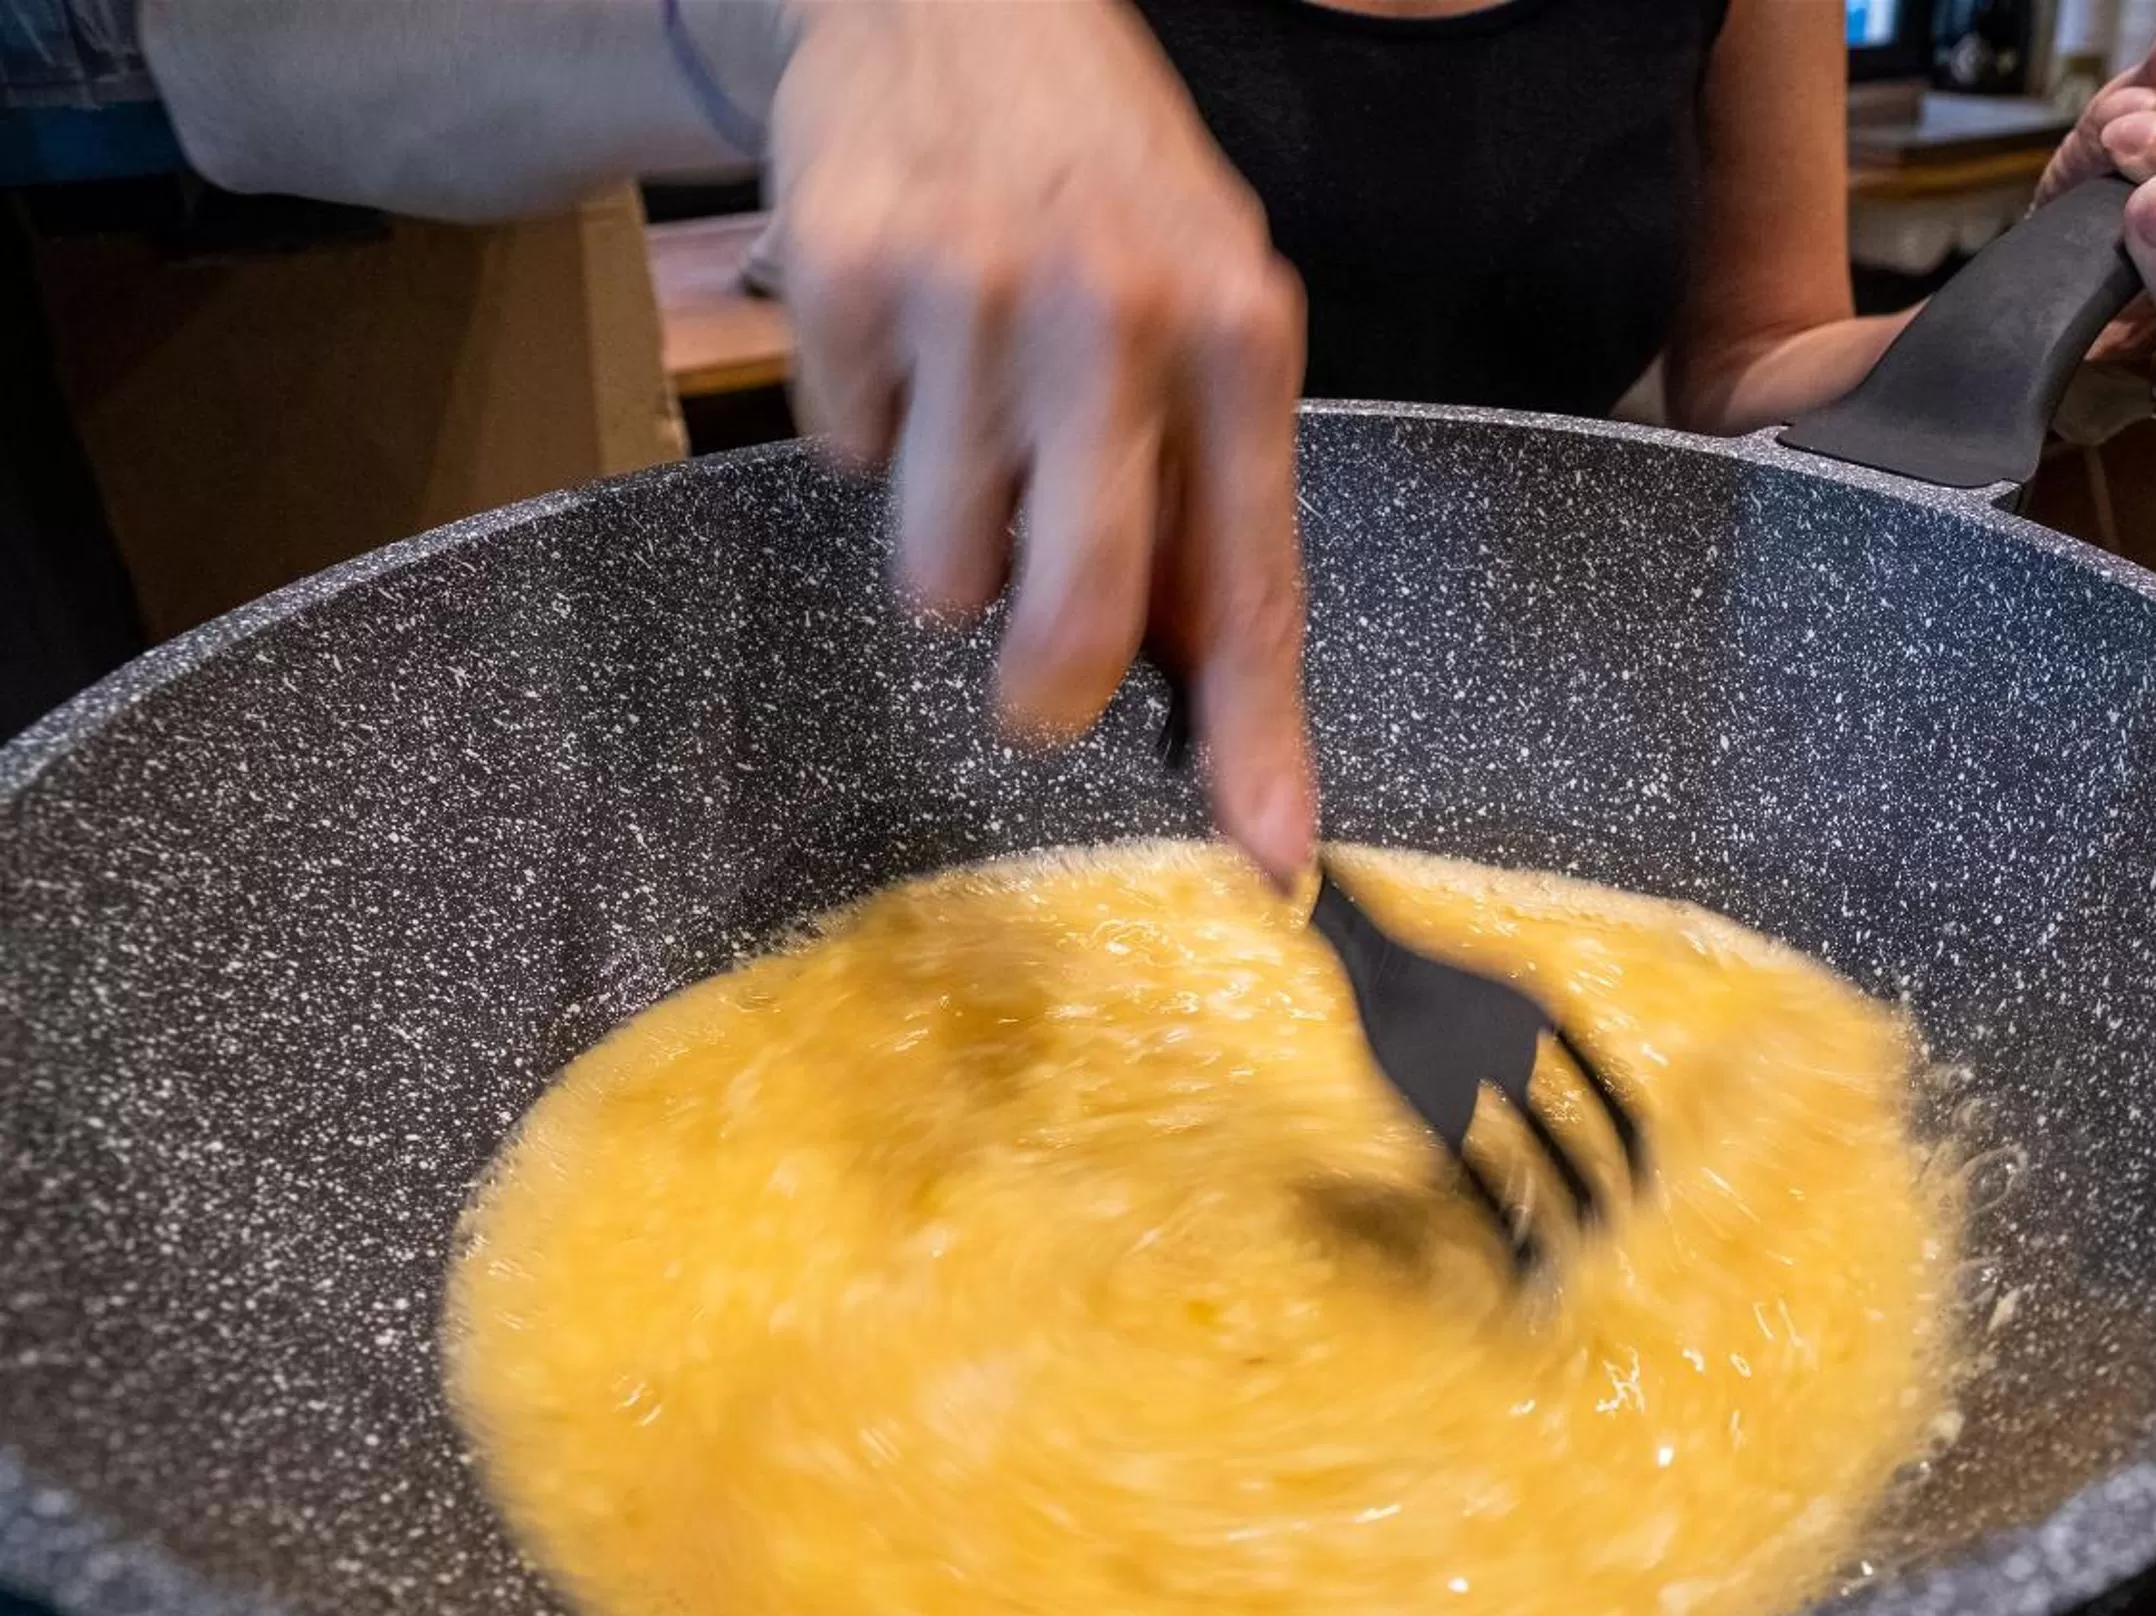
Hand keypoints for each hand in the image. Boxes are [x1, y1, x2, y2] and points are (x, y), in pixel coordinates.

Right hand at [770, 0, 1315, 879]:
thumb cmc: (1105, 180)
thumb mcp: (1206, 306)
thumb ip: (1213, 501)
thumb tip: (1220, 714)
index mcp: (1235, 334)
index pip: (1252, 579)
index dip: (1258, 737)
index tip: (1268, 853)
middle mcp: (1115, 313)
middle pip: (1081, 605)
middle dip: (1053, 691)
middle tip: (1036, 698)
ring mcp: (972, 291)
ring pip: (939, 564)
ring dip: (946, 539)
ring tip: (970, 419)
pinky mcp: (844, 273)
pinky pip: (844, 455)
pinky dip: (868, 429)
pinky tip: (904, 340)